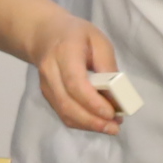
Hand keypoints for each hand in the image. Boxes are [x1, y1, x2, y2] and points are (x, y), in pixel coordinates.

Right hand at [32, 11, 128, 135]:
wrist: (45, 35)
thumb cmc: (76, 36)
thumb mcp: (98, 41)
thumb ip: (107, 66)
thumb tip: (117, 95)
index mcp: (64, 52)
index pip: (75, 82)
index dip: (92, 102)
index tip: (111, 113)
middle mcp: (50, 70)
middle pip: (68, 103)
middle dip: (93, 120)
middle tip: (115, 127)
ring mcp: (46, 85)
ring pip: (65, 113)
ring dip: (89, 125)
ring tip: (111, 127)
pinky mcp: (48, 96)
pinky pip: (64, 114)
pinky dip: (82, 123)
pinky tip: (98, 123)